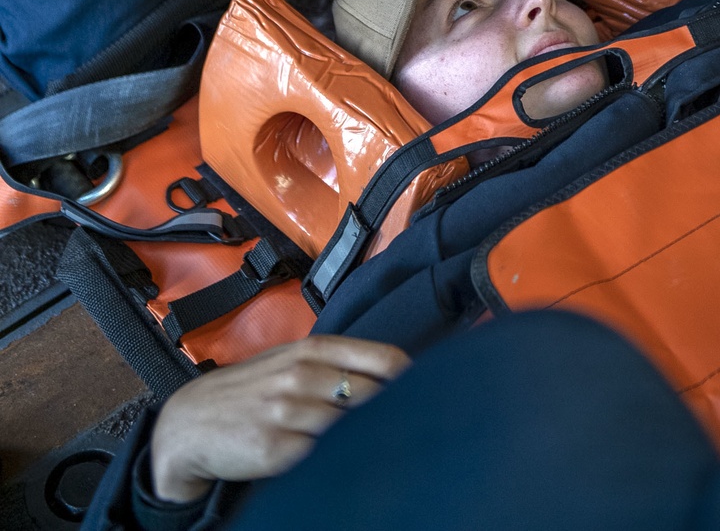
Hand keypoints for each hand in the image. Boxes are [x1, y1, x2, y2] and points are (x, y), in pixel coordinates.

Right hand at [151, 335, 409, 502]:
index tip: (431, 392)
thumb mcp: (287, 361)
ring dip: (369, 439)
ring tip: (386, 449)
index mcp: (312, 351)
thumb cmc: (249, 390)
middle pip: (372, 395)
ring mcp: (288, 413)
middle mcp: (302, 376)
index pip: (381, 360)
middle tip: (415, 425)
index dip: (410, 379)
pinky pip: (322, 458)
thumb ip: (332, 363)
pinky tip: (345, 465)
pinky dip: (337, 462)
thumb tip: (389, 375)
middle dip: (394, 412)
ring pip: (351, 427)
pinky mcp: (275, 450)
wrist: (190, 424)